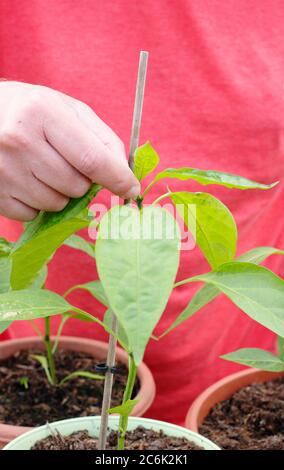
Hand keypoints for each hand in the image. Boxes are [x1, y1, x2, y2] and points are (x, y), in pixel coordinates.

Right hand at [0, 82, 139, 220]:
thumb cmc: (32, 111)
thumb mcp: (67, 109)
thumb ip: (101, 138)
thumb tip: (124, 174)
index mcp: (42, 112)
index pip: (91, 158)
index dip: (117, 178)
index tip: (131, 190)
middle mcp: (19, 140)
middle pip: (76, 186)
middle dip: (83, 181)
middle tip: (66, 162)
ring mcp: (4, 170)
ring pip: (57, 205)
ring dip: (60, 194)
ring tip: (43, 168)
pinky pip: (32, 215)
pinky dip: (36, 204)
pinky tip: (26, 180)